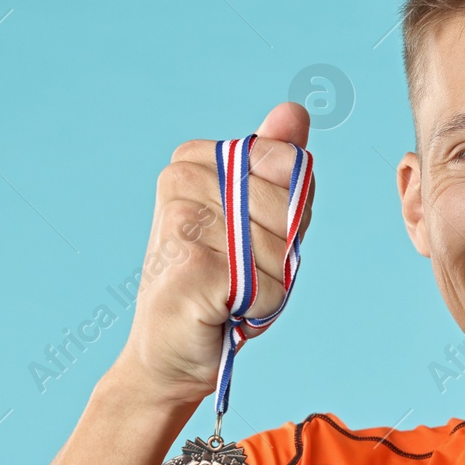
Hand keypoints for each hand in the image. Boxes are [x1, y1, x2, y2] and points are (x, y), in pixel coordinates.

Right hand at [113, 103, 315, 407]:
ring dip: (270, 284)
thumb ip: (275, 165)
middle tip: (240, 272)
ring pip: (281, 250)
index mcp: (194, 159)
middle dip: (281, 253)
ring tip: (232, 291)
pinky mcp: (191, 266)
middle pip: (289, 208)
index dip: (288, 214)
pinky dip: (260, 310)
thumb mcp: (256, 217)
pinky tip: (225, 311)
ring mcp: (183, 222)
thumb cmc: (219, 283)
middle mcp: (182, 180)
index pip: (290, 167)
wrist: (170, 352)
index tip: (250, 236)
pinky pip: (269, 287)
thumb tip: (295, 111)